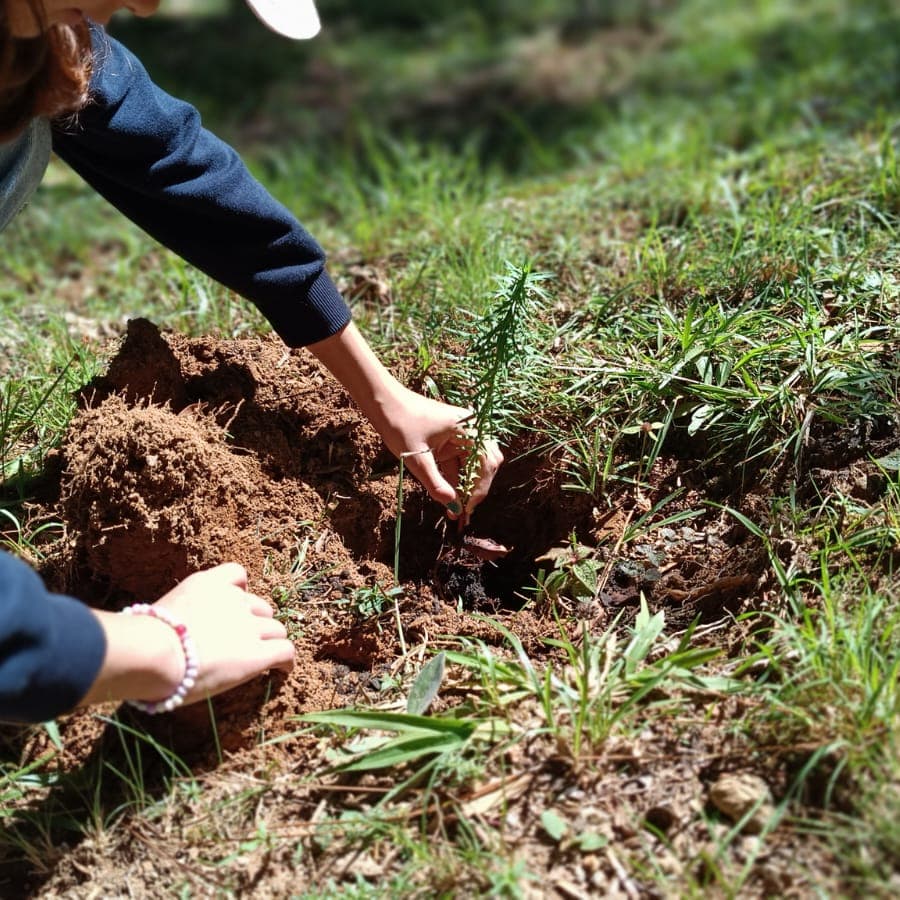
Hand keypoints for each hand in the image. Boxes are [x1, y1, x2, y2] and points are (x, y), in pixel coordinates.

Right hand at [82, 563, 293, 708]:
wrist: (153, 652)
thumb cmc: (143, 640)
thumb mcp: (159, 614)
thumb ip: (174, 616)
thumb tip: (157, 636)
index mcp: (209, 584)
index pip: (237, 575)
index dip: (241, 592)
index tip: (235, 606)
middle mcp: (234, 599)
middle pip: (261, 607)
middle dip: (256, 622)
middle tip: (244, 641)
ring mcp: (249, 626)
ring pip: (276, 629)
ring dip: (271, 642)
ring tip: (265, 657)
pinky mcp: (258, 653)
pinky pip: (285, 651)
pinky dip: (287, 661)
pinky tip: (284, 671)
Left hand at [377, 384, 503, 524]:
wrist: (384, 403)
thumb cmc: (400, 424)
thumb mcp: (417, 458)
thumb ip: (435, 482)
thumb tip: (452, 506)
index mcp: (469, 427)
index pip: (486, 462)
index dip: (479, 488)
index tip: (467, 509)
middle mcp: (471, 429)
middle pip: (484, 464)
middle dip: (475, 489)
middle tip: (463, 512)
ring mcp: (462, 434)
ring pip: (472, 466)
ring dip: (465, 487)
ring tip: (454, 510)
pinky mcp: (452, 440)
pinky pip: (459, 463)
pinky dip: (455, 479)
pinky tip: (449, 497)